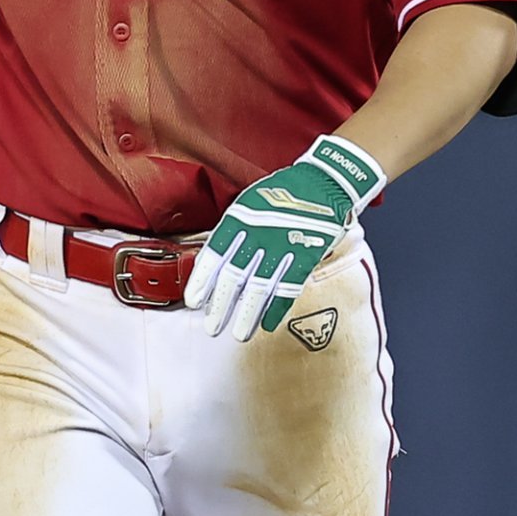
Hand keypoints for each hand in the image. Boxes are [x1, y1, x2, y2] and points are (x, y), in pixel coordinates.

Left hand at [184, 134, 385, 341]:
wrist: (323, 181)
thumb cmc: (282, 193)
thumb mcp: (249, 203)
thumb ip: (233, 232)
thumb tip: (216, 263)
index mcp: (240, 218)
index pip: (215, 254)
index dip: (202, 281)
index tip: (193, 301)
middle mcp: (259, 234)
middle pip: (234, 277)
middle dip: (221, 306)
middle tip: (212, 327)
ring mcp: (283, 246)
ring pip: (260, 288)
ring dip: (248, 315)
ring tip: (239, 334)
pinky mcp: (306, 256)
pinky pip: (289, 288)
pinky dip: (277, 308)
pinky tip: (268, 324)